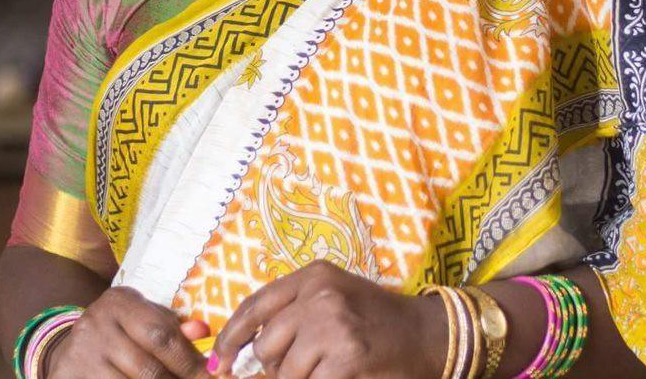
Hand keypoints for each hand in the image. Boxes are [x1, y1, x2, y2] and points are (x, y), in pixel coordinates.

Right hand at [44, 285, 209, 378]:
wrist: (69, 347)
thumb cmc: (118, 331)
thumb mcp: (142, 318)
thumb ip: (171, 326)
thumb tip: (202, 331)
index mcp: (120, 302)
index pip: (161, 334)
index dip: (189, 360)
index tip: (210, 375)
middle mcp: (97, 325)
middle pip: (148, 368)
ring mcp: (81, 355)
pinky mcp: (70, 377)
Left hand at [210, 260, 446, 378]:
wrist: (426, 333)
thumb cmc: (374, 318)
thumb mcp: (332, 296)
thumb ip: (292, 311)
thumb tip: (242, 348)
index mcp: (313, 275)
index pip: (255, 304)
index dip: (231, 336)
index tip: (219, 361)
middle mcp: (320, 295)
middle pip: (265, 344)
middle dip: (272, 367)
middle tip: (300, 368)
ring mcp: (332, 326)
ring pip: (283, 373)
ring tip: (324, 369)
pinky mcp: (346, 359)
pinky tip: (338, 375)